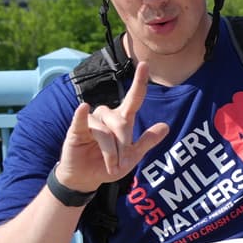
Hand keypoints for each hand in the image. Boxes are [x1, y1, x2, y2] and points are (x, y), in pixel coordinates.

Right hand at [56, 62, 168, 191]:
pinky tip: (83, 108)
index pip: (134, 98)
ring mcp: (91, 122)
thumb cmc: (109, 165)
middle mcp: (107, 116)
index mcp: (122, 120)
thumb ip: (147, 141)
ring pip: (106, 131)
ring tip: (109, 164)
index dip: (140, 82)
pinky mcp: (76, 130)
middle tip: (120, 164)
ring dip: (110, 151)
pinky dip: (82, 115)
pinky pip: (82, 121)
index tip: (145, 64)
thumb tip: (166, 126)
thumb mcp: (133, 157)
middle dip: (123, 146)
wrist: (87, 178)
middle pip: (121, 123)